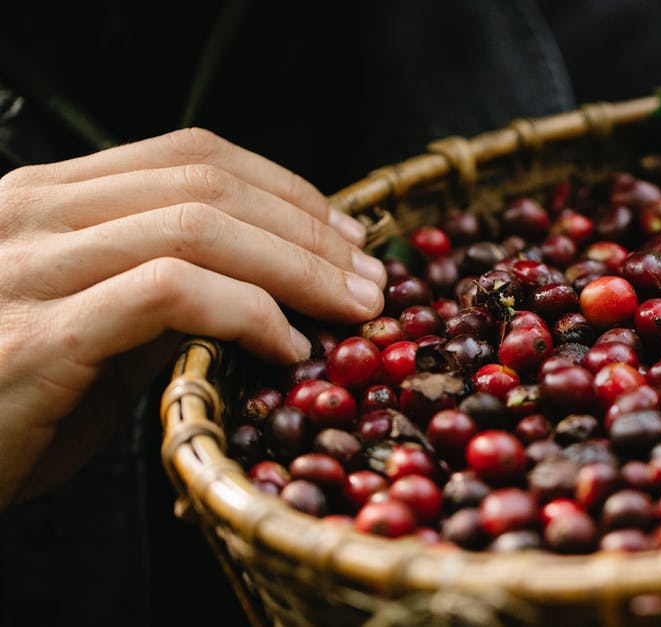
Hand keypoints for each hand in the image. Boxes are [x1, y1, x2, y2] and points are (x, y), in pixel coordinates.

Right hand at [0, 128, 384, 508]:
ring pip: (195, 226)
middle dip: (308, 228)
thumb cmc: (10, 401)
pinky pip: (169, 294)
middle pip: (206, 182)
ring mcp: (30, 268)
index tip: (347, 233)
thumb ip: (167, 292)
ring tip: (351, 309)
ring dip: (297, 267)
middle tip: (369, 277)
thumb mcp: (97, 330)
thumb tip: (272, 282)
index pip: (191, 155)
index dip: (286, 188)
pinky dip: (247, 311)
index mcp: (49, 199)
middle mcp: (33, 214)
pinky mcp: (40, 335)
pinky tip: (287, 345)